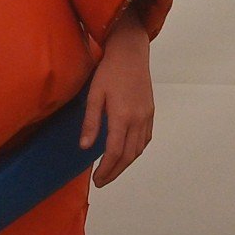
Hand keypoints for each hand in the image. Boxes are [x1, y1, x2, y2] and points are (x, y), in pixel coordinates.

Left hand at [83, 7, 154, 186]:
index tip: (97, 180)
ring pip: (138, 149)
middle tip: (102, 181)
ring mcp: (146, 116)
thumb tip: (85, 146)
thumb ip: (91, 122)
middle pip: (128, 155)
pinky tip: (126, 153)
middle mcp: (138, 120)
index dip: (106, 169)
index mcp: (122, 116)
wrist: (131, 53)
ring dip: (125, 164)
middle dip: (115, 171)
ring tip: (112, 170)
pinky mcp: (150, 112)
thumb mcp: (94, 95)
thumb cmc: (109, 71)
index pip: (114, 152)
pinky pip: (145, 139)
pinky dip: (135, 151)